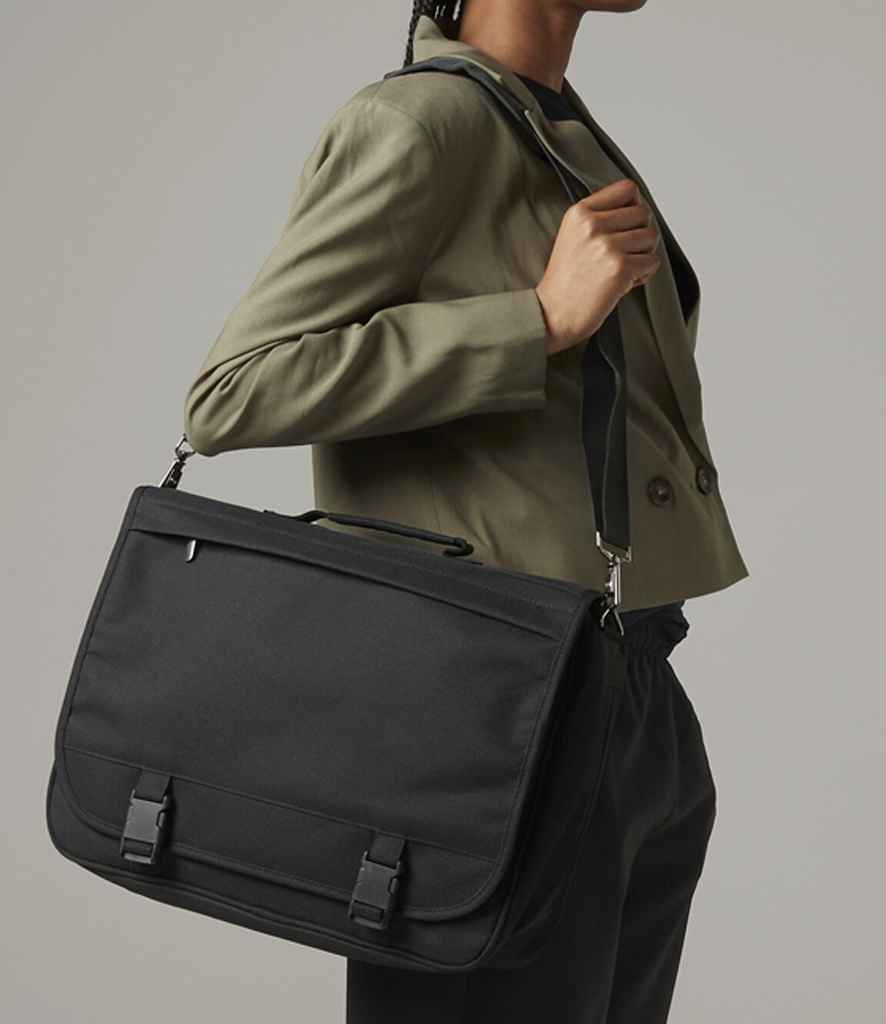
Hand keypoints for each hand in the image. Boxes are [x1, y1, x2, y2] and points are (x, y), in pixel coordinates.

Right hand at [534, 178, 661, 354]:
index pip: (627, 190)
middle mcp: (593, 224)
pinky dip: (644, 274)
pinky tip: (624, 283)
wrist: (551, 314)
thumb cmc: (565, 282)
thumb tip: (639, 210)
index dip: (634, 207)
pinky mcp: (620, 268)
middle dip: (641, 234)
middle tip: (626, 254)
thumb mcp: (572, 237)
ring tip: (624, 269)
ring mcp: (607, 246)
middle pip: (643, 213)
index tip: (627, 226)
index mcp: (580, 213)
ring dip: (644, 255)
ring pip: (651, 237)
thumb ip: (599, 218)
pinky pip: (652, 262)